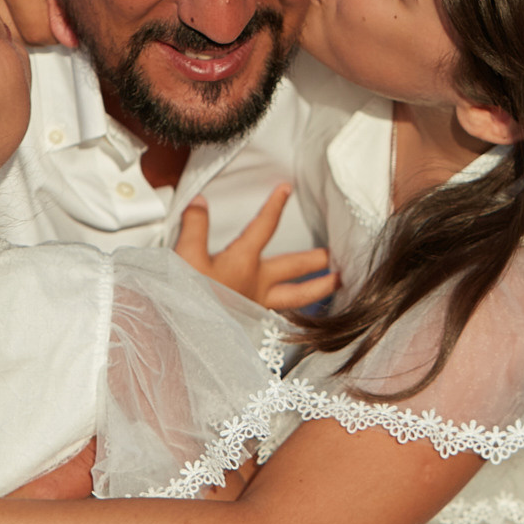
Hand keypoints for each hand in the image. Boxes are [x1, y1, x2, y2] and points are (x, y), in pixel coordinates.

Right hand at [173, 184, 336, 309]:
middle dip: (317, 258)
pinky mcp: (250, 322)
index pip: (264, 227)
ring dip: (319, 288)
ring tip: (338, 283)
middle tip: (339, 252)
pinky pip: (282, 314)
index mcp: (244, 262)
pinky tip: (300, 311)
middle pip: (295, 267)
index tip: (287, 189)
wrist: (185, 334)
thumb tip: (200, 201)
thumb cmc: (187, 295)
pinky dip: (297, 310)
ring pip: (297, 297)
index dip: (275, 206)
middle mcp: (257, 283)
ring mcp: (256, 304)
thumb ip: (195, 226)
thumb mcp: (185, 255)